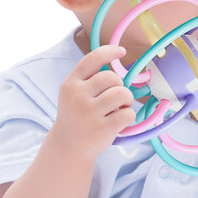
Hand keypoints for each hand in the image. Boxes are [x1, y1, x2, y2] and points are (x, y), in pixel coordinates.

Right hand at [50, 45, 136, 159]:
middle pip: (112, 77)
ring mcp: (88, 113)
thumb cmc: (77, 115)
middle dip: (120, 86)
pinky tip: (120, 121)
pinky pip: (128, 114)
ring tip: (120, 108)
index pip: (92, 59)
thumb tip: (118, 59)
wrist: (68, 145)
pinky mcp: (101, 129)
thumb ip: (90, 77)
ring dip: (127, 100)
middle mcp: (77, 96)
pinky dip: (129, 116)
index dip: (109, 52)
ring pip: (122, 93)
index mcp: (71, 84)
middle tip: (116, 98)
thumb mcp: (73, 93)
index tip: (122, 52)